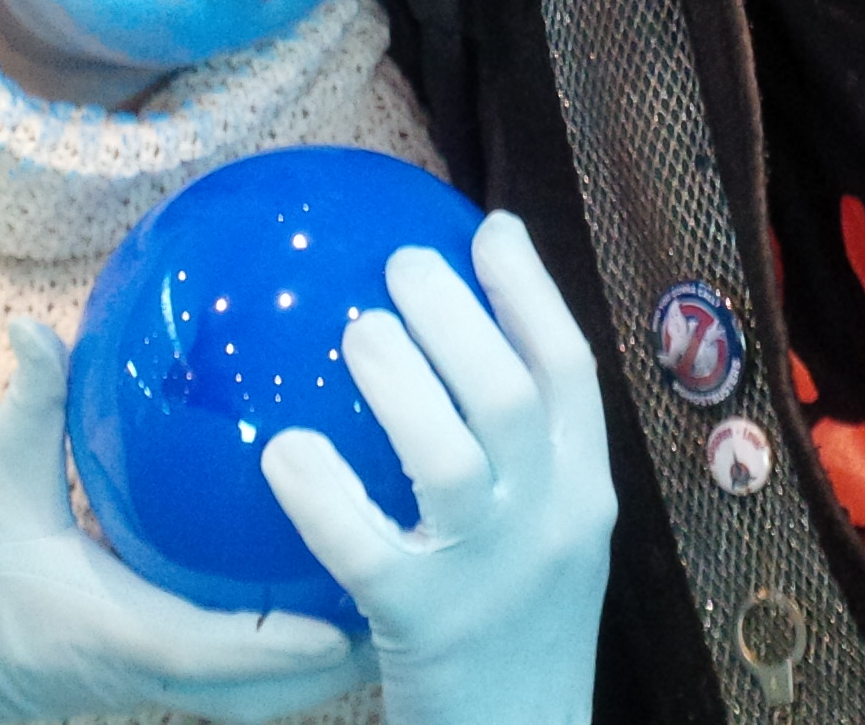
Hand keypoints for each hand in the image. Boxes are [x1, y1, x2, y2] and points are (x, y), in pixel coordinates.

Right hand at [0, 319, 370, 724]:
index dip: (295, 635)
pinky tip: (321, 596)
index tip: (358, 592)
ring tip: (392, 596)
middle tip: (411, 589)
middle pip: (267, 691)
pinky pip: (235, 682)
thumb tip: (36, 324)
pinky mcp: (153, 683)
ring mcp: (153, 688)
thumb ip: (32, 404)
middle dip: (340, 654)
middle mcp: (148, 672)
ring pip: (259, 697)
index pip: (223, 649)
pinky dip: (284, 656)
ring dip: (322, 662)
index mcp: (119, 632)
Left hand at [261, 212, 617, 724]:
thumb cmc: (511, 637)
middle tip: (399, 267)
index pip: (569, 370)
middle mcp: (551, 524)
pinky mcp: (424, 625)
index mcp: (583, 494)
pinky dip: (320, 490)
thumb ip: (517, 462)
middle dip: (456, 313)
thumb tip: (452, 357)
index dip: (532, 289)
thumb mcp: (543, 543)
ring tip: (356, 334)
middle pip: (509, 391)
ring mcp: (491, 576)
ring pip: (450, 454)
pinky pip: (362, 544)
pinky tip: (282, 453)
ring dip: (398, 378)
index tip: (488, 228)